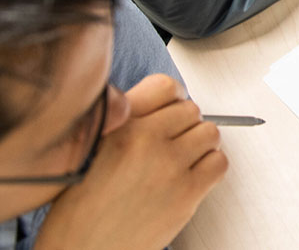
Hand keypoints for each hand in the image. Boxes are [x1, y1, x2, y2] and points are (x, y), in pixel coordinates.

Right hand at [35, 75, 227, 249]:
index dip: (171, 100)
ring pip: (209, 133)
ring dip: (200, 145)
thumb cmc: (80, 211)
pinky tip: (190, 178)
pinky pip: (218, 163)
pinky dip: (210, 168)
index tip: (170, 112)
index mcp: (117, 125)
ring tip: (181, 163)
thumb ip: (123, 122)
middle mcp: (144, 139)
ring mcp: (168, 165)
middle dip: (185, 126)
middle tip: (173, 144)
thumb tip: (160, 107)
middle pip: (191, 110)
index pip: (166, 86)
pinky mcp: (186, 193)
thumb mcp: (89, 151)